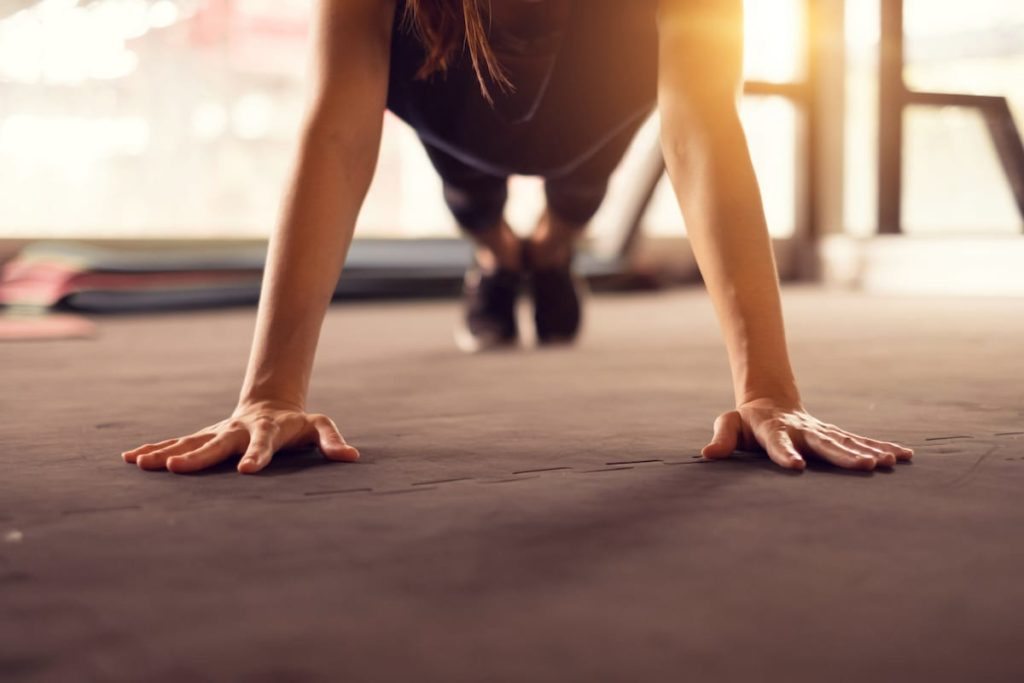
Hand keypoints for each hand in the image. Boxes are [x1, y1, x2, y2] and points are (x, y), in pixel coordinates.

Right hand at [121, 400, 359, 473]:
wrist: (271, 404)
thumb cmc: (298, 423)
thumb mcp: (320, 427)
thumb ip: (332, 441)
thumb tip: (351, 457)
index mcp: (268, 430)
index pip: (264, 444)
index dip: (257, 456)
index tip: (246, 471)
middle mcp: (238, 430)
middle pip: (216, 443)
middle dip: (196, 455)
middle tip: (174, 467)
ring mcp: (219, 432)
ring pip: (190, 441)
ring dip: (166, 451)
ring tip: (141, 463)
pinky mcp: (206, 436)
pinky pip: (178, 442)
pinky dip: (156, 448)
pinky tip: (131, 458)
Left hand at [701, 398, 913, 470]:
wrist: (771, 402)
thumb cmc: (746, 422)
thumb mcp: (729, 425)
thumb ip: (722, 438)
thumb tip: (707, 453)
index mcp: (774, 430)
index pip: (778, 443)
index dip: (785, 454)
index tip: (795, 466)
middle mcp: (802, 430)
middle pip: (824, 443)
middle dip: (844, 455)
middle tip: (865, 466)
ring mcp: (821, 432)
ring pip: (847, 441)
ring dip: (869, 451)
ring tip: (890, 462)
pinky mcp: (835, 434)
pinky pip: (861, 441)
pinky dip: (882, 447)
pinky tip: (905, 456)